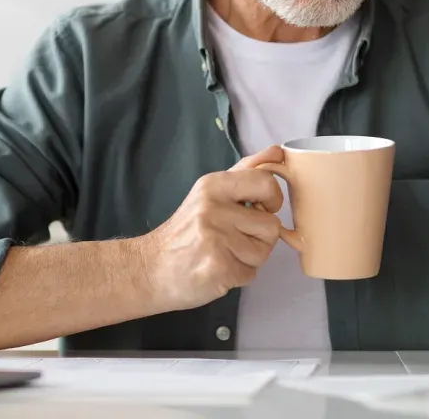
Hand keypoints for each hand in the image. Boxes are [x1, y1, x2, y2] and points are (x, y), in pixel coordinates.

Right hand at [136, 146, 285, 311]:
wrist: (151, 268)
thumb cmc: (185, 231)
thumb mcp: (209, 192)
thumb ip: (245, 170)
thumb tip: (277, 152)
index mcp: (212, 185)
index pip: (266, 183)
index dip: (272, 200)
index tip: (259, 208)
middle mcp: (213, 208)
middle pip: (272, 224)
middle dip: (261, 236)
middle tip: (237, 237)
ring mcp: (216, 239)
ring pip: (264, 252)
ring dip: (249, 258)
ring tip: (224, 254)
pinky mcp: (218, 268)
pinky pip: (251, 273)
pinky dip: (239, 275)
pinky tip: (218, 269)